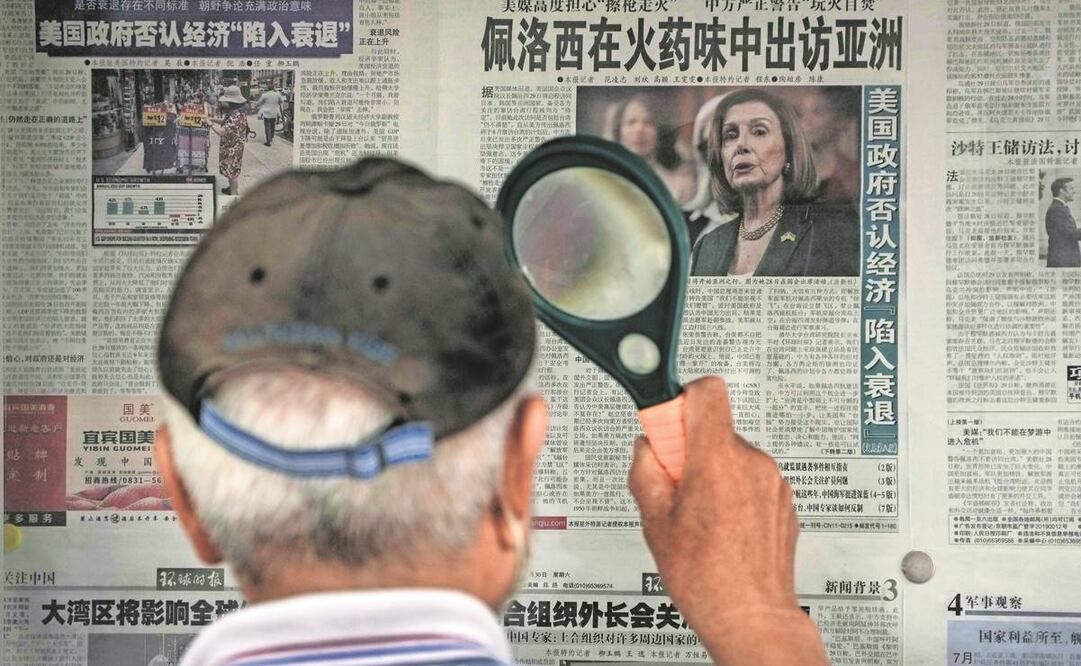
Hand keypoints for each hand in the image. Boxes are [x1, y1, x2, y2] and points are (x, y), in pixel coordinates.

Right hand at [629, 376, 826, 664]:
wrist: (753, 616)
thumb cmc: (707, 578)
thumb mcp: (654, 522)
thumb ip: (645, 471)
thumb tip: (646, 447)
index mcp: (717, 460)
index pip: (707, 391)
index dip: (682, 399)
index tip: (667, 426)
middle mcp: (752, 462)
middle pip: (714, 428)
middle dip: (690, 450)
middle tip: (674, 488)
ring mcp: (773, 481)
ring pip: (732, 456)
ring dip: (713, 474)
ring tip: (699, 517)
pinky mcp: (784, 500)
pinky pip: (751, 479)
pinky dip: (734, 492)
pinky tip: (721, 528)